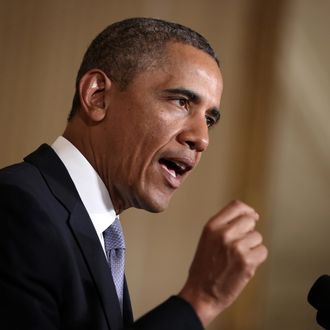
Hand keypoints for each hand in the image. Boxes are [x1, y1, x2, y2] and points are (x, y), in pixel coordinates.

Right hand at [179, 200, 267, 326]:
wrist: (201, 292)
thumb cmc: (204, 266)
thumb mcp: (207, 238)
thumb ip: (223, 225)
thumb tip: (250, 217)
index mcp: (212, 226)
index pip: (236, 206)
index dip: (247, 210)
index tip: (252, 216)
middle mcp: (224, 233)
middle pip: (249, 220)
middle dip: (249, 231)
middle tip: (240, 244)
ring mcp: (236, 247)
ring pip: (257, 237)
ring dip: (252, 246)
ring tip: (238, 257)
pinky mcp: (247, 262)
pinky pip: (262, 251)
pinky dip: (257, 258)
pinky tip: (244, 265)